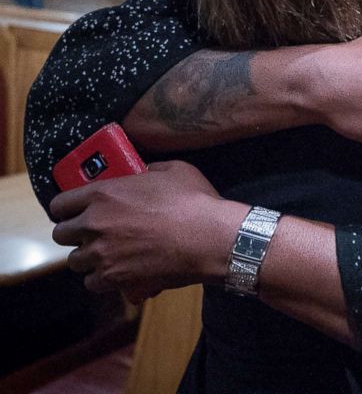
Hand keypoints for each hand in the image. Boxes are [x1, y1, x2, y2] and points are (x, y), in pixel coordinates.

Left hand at [50, 162, 242, 302]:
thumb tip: (146, 173)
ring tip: (107, 255)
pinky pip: (92, 282)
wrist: (210, 238)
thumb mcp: (175, 171)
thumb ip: (151, 171)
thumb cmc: (194, 201)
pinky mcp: (113, 278)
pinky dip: (102, 279)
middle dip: (75, 233)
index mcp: (103, 194)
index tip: (74, 211)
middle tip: (94, 233)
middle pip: (62, 234)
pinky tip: (117, 273)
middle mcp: (94, 223)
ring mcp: (102, 253)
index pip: (60, 203)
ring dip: (89, 257)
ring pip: (75, 261)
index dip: (67, 208)